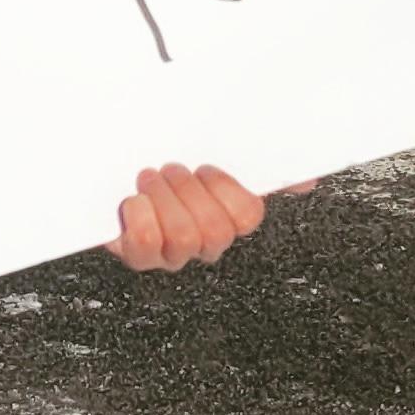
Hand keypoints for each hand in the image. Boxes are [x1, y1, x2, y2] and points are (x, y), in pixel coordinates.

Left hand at [106, 162, 299, 269]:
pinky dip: (139, 215)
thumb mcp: (210, 157)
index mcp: (228, 217)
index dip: (224, 188)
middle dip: (188, 190)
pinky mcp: (138, 256)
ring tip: (149, 179)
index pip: (248, 215)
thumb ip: (260, 168)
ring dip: (163, 196)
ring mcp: (172, 254)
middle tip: (170, 169)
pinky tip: (134, 201)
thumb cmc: (165, 168)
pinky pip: (146, 243)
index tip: (204, 167)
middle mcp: (204, 242)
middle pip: (215, 229)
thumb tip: (306, 181)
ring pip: (183, 235)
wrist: (107, 173)